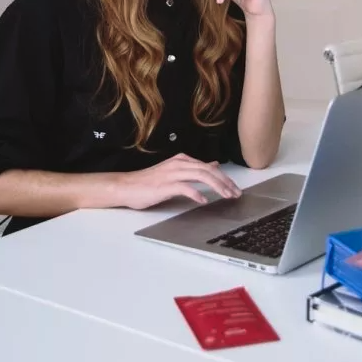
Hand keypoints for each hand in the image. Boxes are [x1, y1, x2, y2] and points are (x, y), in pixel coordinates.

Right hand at [120, 153, 241, 209]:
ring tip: (226, 196)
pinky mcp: (164, 185)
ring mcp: (172, 174)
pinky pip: (184, 188)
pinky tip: (204, 201)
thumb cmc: (149, 182)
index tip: (235, 188)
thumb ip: (194, 169)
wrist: (126, 186)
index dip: (224, 178)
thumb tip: (213, 165)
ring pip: (201, 176)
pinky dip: (196, 193)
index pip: (209, 167)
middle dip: (225, 182)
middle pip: (208, 171)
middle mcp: (179, 164)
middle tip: (236, 193)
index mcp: (182, 160)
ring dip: (217, 186)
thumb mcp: (175, 172)